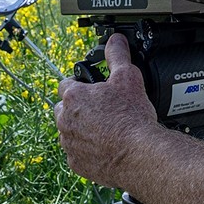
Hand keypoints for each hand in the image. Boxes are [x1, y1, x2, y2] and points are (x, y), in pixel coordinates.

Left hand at [56, 33, 158, 187]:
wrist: (139, 154)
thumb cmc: (131, 117)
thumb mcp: (128, 77)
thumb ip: (117, 55)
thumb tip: (115, 39)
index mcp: (73, 97)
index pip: (67, 84)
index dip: (81, 84)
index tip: (93, 89)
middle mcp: (65, 120)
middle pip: (64, 108)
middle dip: (78, 107)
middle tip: (100, 109)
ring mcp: (69, 144)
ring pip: (69, 131)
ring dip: (81, 128)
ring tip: (105, 128)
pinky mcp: (76, 164)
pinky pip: (76, 153)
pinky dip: (87, 149)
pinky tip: (105, 146)